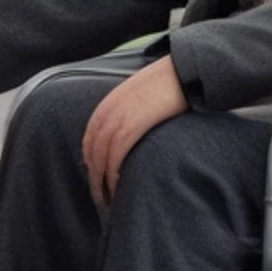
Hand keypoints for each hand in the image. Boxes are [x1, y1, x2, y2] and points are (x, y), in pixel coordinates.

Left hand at [81, 57, 186, 210]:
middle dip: (94, 177)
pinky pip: (115, 155)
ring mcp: (117, 118)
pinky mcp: (131, 125)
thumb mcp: (139, 97)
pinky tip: (118, 186)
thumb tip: (131, 133)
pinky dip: (113, 173)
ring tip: (108, 198)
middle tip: (100, 197)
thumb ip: (129, 113)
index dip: (91, 162)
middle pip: (91, 151)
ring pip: (100, 157)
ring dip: (101, 181)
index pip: (89, 139)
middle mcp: (107, 112)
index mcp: (107, 105)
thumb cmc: (167, 86)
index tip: (97, 178)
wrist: (182, 72)